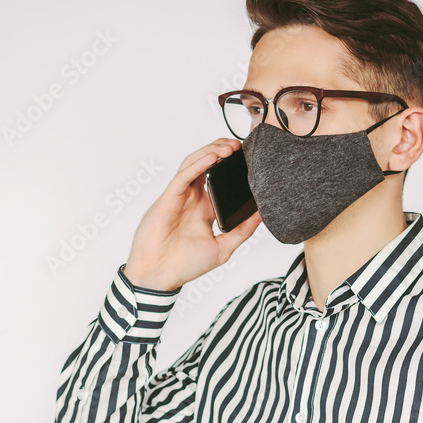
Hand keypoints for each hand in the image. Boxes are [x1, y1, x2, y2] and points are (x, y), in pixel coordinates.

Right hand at [122, 139, 260, 290]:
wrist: (160, 276)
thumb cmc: (185, 265)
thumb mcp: (223, 248)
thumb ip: (242, 231)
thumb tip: (262, 216)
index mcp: (204, 208)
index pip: (219, 179)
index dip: (232, 167)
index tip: (249, 160)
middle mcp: (192, 199)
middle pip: (206, 165)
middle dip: (222, 151)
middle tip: (240, 146)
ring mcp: (180, 196)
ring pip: (194, 164)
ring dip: (211, 152)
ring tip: (229, 147)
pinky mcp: (169, 198)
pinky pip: (184, 175)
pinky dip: (198, 164)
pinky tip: (212, 157)